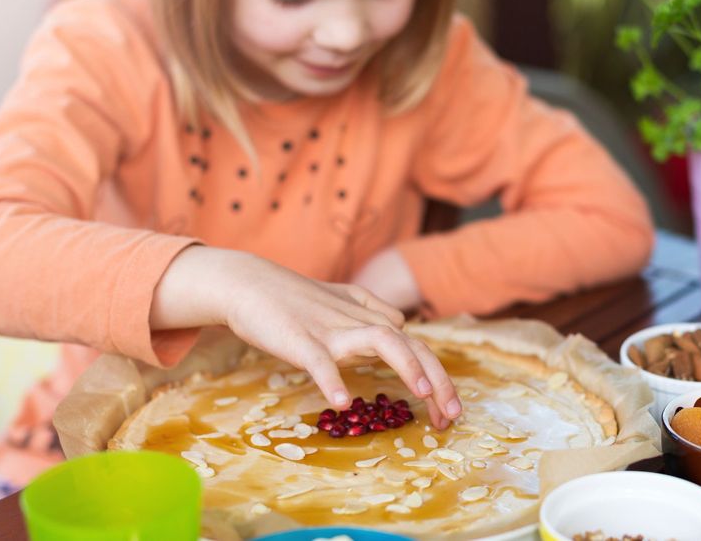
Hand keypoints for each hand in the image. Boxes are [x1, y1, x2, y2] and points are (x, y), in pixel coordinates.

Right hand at [150, 246, 460, 427]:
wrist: (248, 283)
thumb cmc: (295, 298)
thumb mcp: (343, 301)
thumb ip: (374, 312)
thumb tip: (401, 323)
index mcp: (370, 318)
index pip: (417, 348)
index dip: (439, 379)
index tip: (449, 412)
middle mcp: (359, 322)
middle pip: (411, 345)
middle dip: (437, 380)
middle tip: (452, 416)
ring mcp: (330, 329)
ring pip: (381, 339)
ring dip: (406, 364)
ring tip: (421, 394)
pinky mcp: (300, 339)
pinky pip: (320, 360)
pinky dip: (333, 380)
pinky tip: (343, 403)